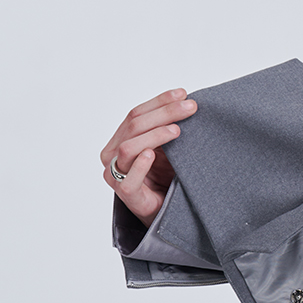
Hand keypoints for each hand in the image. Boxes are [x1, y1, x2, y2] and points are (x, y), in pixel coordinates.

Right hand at [101, 89, 196, 225]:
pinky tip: (152, 155)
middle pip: (134, 125)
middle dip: (164, 113)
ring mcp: (115, 175)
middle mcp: (112, 154)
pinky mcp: (125, 195)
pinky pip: (128, 180)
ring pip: (129, 147)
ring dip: (155, 135)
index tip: (182, 94)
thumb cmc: (163, 175)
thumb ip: (166, 127)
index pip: (136, 113)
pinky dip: (139, 165)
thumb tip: (186, 101)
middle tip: (190, 108)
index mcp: (119, 138)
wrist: (163, 208)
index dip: (159, 101)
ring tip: (177, 130)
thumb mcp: (166, 146)